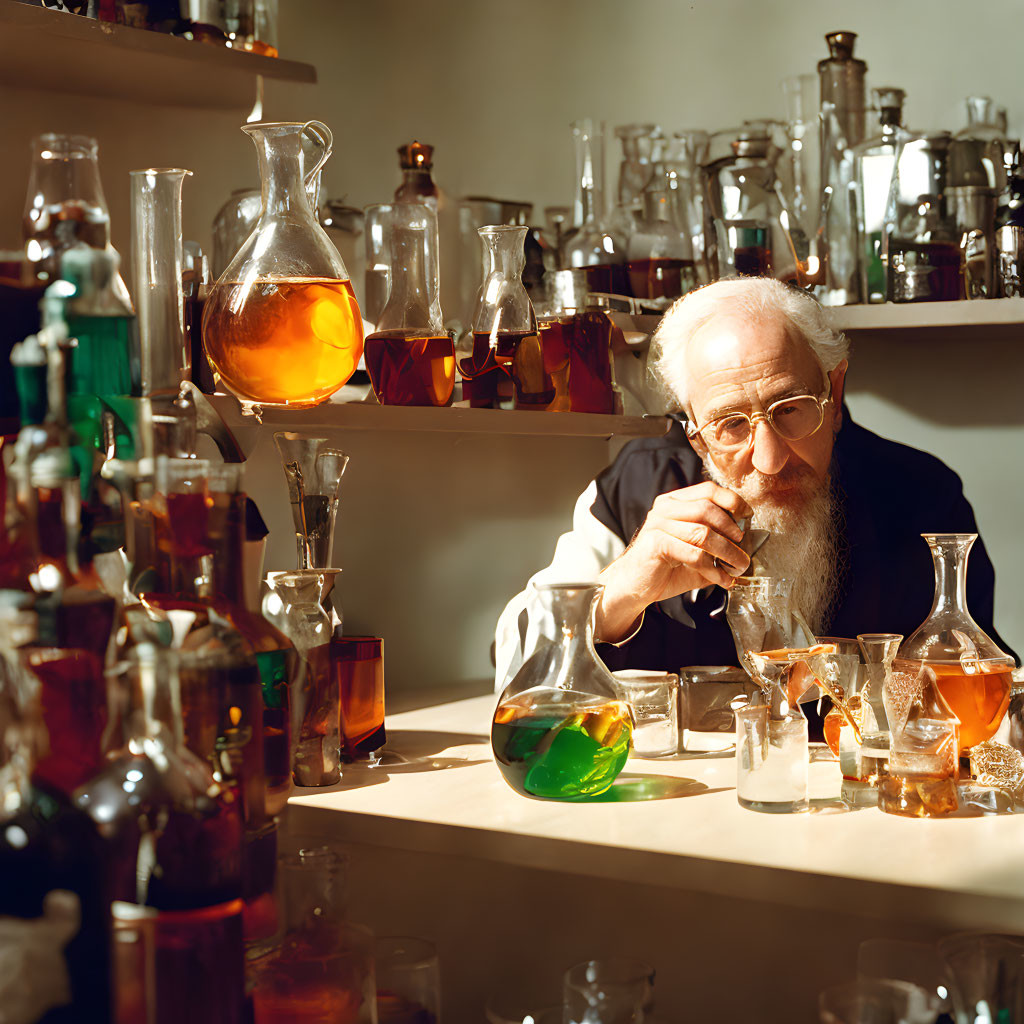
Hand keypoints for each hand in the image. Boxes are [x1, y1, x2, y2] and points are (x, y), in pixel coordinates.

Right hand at [595, 482, 751, 641]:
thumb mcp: (694, 551)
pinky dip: (713, 569)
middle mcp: (664, 509)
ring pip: (703, 533)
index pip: (708, 490)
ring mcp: (658, 525)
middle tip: (743, 550)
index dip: (732, 501)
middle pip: (708, 509)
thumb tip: (746, 546)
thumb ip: (715, 543)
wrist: (633, 586)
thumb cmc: (664, 567)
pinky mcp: (656, 544)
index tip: (747, 517)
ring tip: (737, 567)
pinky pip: (694, 555)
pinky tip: (720, 579)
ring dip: (727, 553)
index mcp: (674, 502)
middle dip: (732, 531)